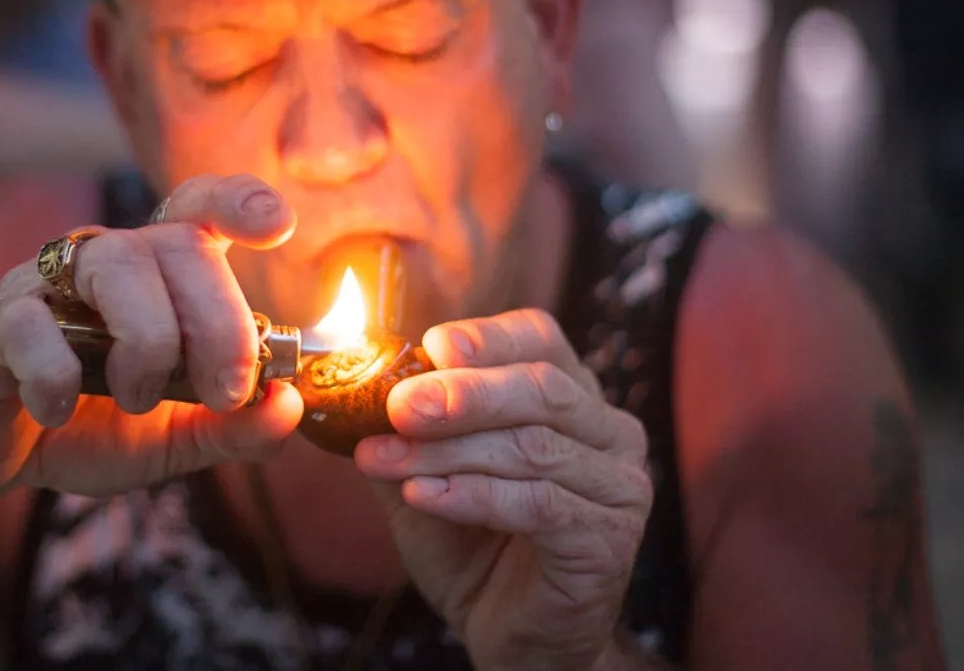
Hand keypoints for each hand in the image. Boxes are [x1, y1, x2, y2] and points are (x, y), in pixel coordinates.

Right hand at [0, 174, 304, 525]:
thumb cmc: (83, 429)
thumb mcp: (174, 441)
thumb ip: (235, 428)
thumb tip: (291, 406)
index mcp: (156, 277)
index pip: (200, 207)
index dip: (240, 203)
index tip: (279, 228)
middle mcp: (104, 262)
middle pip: (178, 244)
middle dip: (219, 322)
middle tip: (224, 392)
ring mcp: (46, 285)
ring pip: (115, 266)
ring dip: (147, 342)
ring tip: (139, 399)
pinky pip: (33, 325)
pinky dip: (56, 377)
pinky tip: (55, 412)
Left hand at [354, 310, 651, 670]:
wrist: (514, 637)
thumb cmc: (476, 547)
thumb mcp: (428, 474)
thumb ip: (405, 432)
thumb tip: (357, 391)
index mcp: (572, 397)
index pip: (540, 338)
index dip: (486, 338)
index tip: (428, 346)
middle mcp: (609, 432)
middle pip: (541, 388)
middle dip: (461, 394)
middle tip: (398, 406)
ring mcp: (619, 485)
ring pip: (531, 447)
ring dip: (447, 453)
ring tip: (386, 461)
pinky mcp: (608, 538)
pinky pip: (538, 504)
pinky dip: (473, 496)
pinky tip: (424, 498)